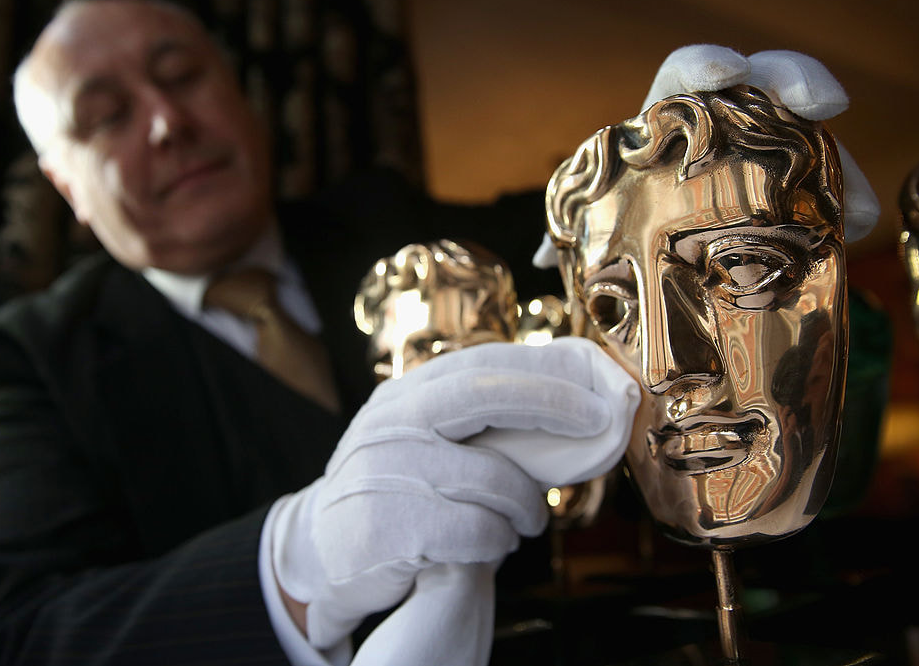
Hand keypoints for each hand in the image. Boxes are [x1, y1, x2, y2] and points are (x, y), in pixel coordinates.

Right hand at [267, 336, 637, 648]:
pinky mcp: (387, 528)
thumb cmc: (395, 492)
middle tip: (598, 423)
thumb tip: (571, 408)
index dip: (545, 374)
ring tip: (524, 520)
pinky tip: (490, 545)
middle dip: (552, 403)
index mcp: (403, 395)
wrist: (319, 552)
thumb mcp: (419, 441)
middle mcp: (390, 424)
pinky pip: (476, 531)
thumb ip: (472, 422)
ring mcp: (385, 473)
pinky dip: (498, 541)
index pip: (480, 365)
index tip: (596, 394)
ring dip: (526, 507)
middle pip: (481, 394)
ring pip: (493, 479)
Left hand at [533, 43, 878, 269]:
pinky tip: (855, 232)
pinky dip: (842, 205)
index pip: (684, 74)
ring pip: (807, 134)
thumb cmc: (625, 209)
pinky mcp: (792, 179)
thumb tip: (541, 259)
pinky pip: (825, 179)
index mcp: (666, 117)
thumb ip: (574, 227)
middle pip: (762, 81)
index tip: (724, 75)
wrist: (659, 231)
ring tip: (859, 212)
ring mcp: (762, 147)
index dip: (706, 67)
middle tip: (825, 105)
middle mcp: (721, 121)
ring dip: (839, 166)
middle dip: (796, 82)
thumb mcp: (598, 215)